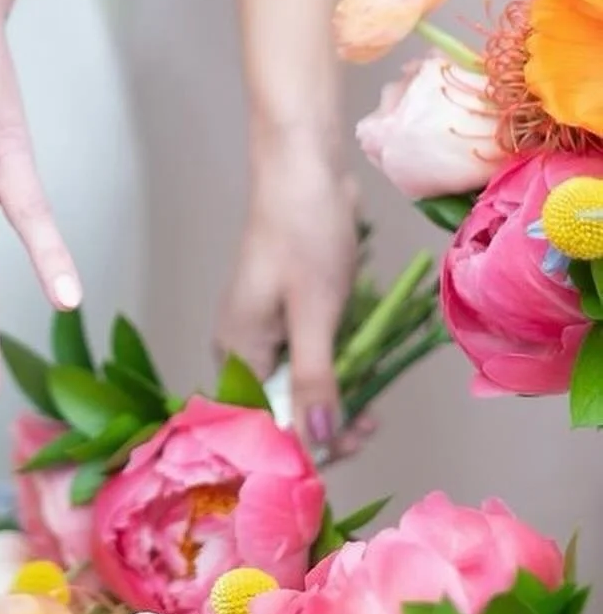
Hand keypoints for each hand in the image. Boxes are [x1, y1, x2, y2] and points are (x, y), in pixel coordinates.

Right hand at [217, 134, 358, 453]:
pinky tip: (360, 376)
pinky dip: (334, 373)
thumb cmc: (303, 234)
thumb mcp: (315, 312)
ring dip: (333, 402)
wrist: (302, 168)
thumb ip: (316, 380)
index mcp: (239, 351)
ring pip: (296, 386)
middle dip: (323, 427)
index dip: (302, 445)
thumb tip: (316, 442)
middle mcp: (244, 348)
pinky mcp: (285, 314)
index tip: (350, 445)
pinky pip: (306, 359)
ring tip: (374, 409)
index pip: (262, 422)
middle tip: (370, 426)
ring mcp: (263, 330)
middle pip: (278, 409)